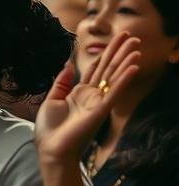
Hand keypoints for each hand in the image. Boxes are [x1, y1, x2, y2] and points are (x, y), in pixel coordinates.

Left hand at [34, 31, 140, 164]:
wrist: (51, 148)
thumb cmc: (50, 128)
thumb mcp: (52, 99)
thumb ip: (62, 82)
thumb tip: (69, 64)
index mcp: (80, 92)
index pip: (97, 68)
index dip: (106, 53)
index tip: (116, 39)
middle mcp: (92, 95)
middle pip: (108, 68)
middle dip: (119, 52)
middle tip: (132, 36)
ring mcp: (98, 102)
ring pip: (114, 77)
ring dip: (125, 61)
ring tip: (136, 47)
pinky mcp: (100, 110)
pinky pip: (114, 91)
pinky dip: (123, 78)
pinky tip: (133, 66)